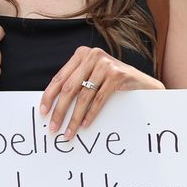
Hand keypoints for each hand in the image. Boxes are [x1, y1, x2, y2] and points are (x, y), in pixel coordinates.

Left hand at [39, 46, 162, 137]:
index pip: (60, 78)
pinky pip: (98, 99)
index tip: (43, 112)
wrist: (143, 83)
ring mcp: (105, 64)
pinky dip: (90, 114)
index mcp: (81, 54)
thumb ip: (75, 82)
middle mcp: (92, 56)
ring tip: (69, 132)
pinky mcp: (117, 75)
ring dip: (74, 118)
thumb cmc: (112, 82)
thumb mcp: (92, 76)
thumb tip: (52, 106)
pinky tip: (84, 125)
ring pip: (83, 96)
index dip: (49, 96)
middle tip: (53, 128)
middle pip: (69, 88)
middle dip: (60, 111)